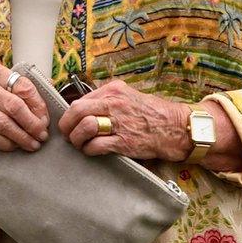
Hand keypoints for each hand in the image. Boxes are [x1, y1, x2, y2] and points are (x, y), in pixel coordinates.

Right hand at [0, 60, 49, 151]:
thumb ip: (15, 84)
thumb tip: (48, 94)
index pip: (23, 88)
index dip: (38, 106)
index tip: (45, 119)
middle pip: (15, 107)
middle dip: (32, 124)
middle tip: (42, 135)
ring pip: (3, 123)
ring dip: (21, 137)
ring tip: (32, 144)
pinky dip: (4, 143)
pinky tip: (13, 146)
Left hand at [58, 79, 190, 160]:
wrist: (175, 127)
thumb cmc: (151, 113)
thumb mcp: (128, 96)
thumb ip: (107, 100)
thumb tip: (84, 110)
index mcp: (113, 91)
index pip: (80, 100)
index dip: (70, 114)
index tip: (69, 122)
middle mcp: (114, 103)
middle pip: (77, 111)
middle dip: (67, 125)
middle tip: (67, 135)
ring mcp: (119, 123)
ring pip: (84, 128)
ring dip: (76, 139)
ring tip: (80, 144)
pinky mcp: (124, 141)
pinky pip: (96, 146)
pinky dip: (89, 150)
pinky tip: (91, 151)